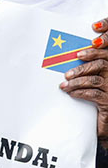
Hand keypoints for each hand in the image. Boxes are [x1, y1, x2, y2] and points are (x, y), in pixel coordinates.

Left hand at [60, 19, 107, 146]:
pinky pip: (94, 94)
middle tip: (69, 69)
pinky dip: (80, 92)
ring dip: (77, 80)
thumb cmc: (99, 96)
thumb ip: (90, 64)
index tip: (83, 47)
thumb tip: (72, 51)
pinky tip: (71, 93)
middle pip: (103, 63)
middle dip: (83, 65)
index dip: (98, 46)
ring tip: (64, 84)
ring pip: (96, 79)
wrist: (107, 122)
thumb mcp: (95, 77)